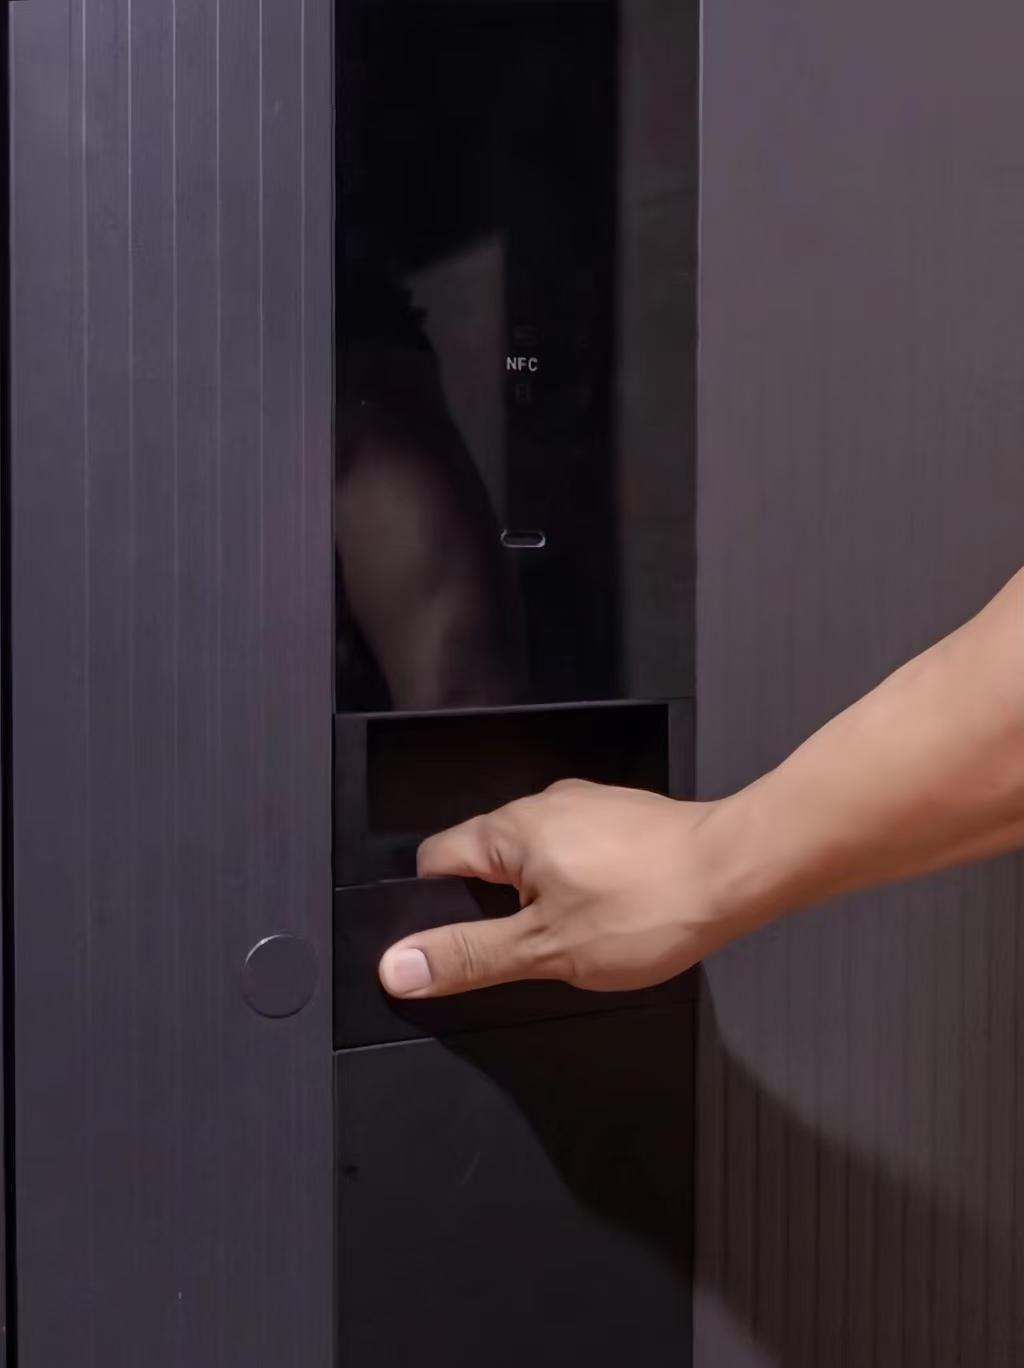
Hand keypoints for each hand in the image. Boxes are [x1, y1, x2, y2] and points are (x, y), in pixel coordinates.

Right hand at [378, 779, 738, 998]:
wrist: (739, 871)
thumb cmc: (649, 905)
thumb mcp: (545, 948)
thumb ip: (469, 956)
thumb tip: (397, 965)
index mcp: (509, 829)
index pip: (435, 862)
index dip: (431, 911)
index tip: (452, 949)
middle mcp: (542, 805)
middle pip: (485, 861)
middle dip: (496, 911)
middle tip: (526, 954)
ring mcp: (586, 807)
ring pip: (535, 859)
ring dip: (541, 899)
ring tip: (576, 938)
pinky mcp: (622, 819)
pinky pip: (577, 853)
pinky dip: (580, 885)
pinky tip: (611, 915)